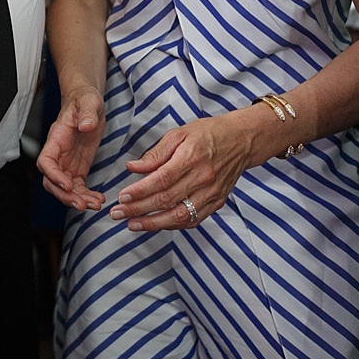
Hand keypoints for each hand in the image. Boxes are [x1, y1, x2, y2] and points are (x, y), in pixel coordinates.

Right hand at [36, 85, 106, 210]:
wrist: (88, 103)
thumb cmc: (84, 100)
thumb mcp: (89, 102)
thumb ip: (87, 113)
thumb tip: (86, 126)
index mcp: (56, 139)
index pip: (45, 161)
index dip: (53, 175)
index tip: (67, 184)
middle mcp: (58, 154)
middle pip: (52, 182)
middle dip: (65, 196)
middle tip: (83, 205)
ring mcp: (67, 163)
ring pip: (64, 189)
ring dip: (77, 200)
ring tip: (95, 205)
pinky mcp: (78, 168)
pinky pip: (78, 188)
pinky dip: (86, 196)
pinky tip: (99, 199)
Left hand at [110, 114, 254, 231]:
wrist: (241, 140)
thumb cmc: (208, 133)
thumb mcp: (179, 134)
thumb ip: (155, 153)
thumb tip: (132, 167)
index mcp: (191, 157)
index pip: (161, 180)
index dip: (140, 191)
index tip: (122, 197)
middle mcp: (203, 178)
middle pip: (166, 200)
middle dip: (138, 209)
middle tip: (117, 214)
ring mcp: (212, 193)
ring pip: (180, 216)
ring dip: (153, 224)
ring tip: (132, 224)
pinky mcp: (217, 202)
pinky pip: (193, 219)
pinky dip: (173, 225)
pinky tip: (156, 224)